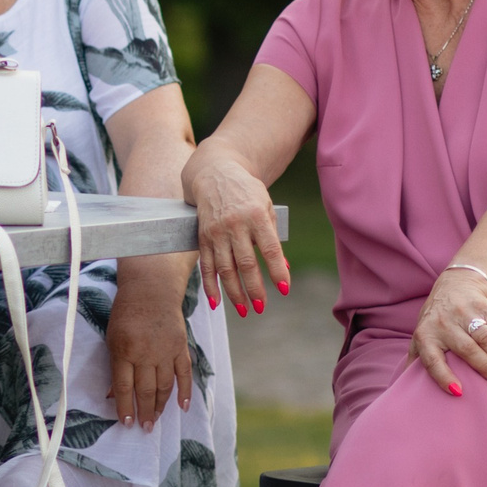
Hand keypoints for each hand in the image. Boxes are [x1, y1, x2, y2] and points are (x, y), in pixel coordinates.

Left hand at [108, 259, 194, 429]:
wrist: (152, 290)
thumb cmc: (126, 314)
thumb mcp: (112, 338)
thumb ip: (115, 367)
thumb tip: (113, 396)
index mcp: (124, 350)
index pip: (124, 387)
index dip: (125, 407)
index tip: (126, 423)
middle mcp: (145, 353)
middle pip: (145, 390)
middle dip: (144, 412)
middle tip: (145, 428)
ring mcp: (165, 351)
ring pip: (164, 386)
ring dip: (160, 405)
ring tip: (156, 420)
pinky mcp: (180, 347)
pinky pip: (184, 374)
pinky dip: (184, 392)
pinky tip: (183, 407)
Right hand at [186, 146, 289, 315]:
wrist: (215, 175)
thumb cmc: (247, 193)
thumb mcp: (266, 207)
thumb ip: (273, 236)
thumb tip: (282, 267)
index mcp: (256, 215)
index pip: (269, 248)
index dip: (277, 269)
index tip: (284, 289)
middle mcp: (235, 225)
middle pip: (245, 263)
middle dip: (254, 288)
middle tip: (262, 307)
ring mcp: (216, 232)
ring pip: (225, 268)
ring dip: (234, 293)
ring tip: (244, 311)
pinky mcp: (203, 238)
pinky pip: (206, 266)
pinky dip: (210, 286)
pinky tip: (216, 302)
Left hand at [409, 267, 486, 394]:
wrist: (455, 283)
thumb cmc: (436, 318)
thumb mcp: (421, 335)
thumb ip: (416, 359)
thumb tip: (406, 387)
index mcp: (425, 335)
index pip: (432, 360)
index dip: (443, 377)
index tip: (458, 392)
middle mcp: (443, 323)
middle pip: (466, 349)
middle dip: (485, 368)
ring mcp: (464, 312)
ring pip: (485, 337)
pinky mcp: (483, 304)